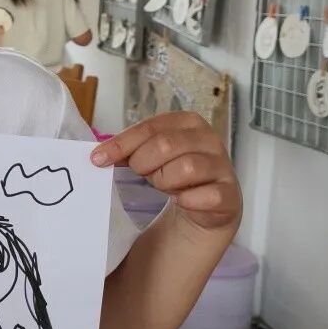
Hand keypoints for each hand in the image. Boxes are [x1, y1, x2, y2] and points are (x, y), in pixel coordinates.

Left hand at [92, 111, 241, 234]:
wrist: (206, 206)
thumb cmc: (175, 173)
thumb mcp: (151, 156)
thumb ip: (129, 150)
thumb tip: (98, 155)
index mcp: (188, 122)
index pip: (150, 127)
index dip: (122, 143)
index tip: (98, 159)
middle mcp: (209, 139)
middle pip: (165, 145)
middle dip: (145, 163)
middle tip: (145, 175)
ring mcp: (223, 167)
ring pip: (185, 168)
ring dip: (166, 182)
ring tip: (167, 187)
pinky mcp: (229, 194)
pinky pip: (206, 196)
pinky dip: (187, 200)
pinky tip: (182, 201)